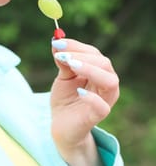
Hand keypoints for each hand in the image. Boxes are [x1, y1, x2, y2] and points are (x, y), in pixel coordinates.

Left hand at [50, 38, 118, 165]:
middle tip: (61, 55)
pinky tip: (78, 91)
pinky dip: (91, 97)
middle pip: (103, 63)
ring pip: (109, 81)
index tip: (57, 42)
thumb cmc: (66, 98)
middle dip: (81, 56)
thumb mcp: (63, 76)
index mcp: (99, 71)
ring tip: (71, 65)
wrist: (61, 124)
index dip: (76, 45)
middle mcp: (107, 83)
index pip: (93, 53)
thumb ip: (62, 61)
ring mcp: (105, 100)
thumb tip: (56, 41)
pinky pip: (102, 106)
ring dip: (90, 69)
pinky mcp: (98, 116)